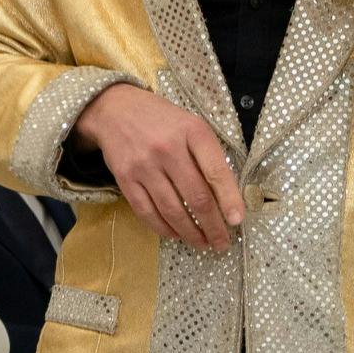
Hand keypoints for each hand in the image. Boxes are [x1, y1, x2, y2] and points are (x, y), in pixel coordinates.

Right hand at [75, 83, 243, 249]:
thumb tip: (226, 198)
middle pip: (196, 197)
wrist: (116, 110)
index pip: (216, 172)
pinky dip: (163, 228)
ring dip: (190, 233)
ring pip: (172, 210)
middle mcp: (168, 149)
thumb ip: (208, 155)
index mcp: (192, 132)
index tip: (237, 221)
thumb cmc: (163, 120)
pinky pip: (146, 211)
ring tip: (202, 243)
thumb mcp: (192, 126)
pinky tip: (175, 234)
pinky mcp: (124, 178)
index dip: (230, 200)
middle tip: (222, 242)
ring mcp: (144, 165)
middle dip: (213, 226)